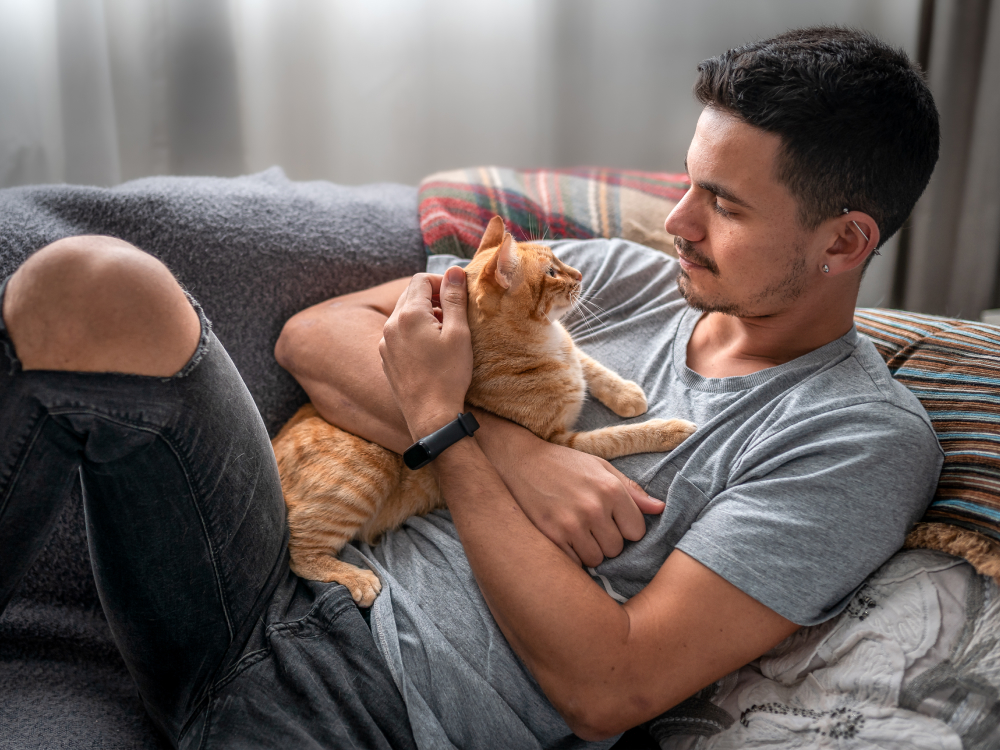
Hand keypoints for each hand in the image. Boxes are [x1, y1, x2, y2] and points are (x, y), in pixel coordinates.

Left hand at [379, 267, 472, 439]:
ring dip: (424, 315)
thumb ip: (455, 298)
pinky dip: (414, 332)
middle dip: (433, 297)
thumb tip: (454, 270)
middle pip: (411, 294)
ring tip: (444, 333)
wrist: (430, 415)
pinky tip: (431, 350)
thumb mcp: (459, 333)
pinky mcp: (386, 358)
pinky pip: (399, 334)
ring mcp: (385, 343)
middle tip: (454, 314)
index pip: (421, 279)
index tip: (458, 297)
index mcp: (409, 314)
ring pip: (404, 315)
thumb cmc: (449, 374)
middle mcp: (391, 325)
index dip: (442, 282)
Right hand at [477, 413, 664, 566]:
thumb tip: (660, 509)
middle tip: (589, 524)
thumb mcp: (600, 468)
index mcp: (610, 489)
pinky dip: (570, 554)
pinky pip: (574, 562)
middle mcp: (593, 507)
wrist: (518, 461)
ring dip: (589, 550)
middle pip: (616, 549)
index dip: (625, 528)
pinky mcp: (550, 536)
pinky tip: (562, 537)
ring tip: (575, 530)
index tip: (611, 520)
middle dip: (606, 540)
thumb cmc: (562, 464)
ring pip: (596, 559)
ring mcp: (571, 524)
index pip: (637, 531)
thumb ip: (631, 490)